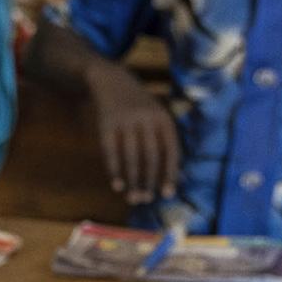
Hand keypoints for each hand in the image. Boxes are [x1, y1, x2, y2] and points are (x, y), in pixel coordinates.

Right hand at [86, 62, 179, 204]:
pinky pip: (111, 152)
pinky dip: (114, 171)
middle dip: (149, 181)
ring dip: (133, 180)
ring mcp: (125, 121)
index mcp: (163, 119)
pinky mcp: (106, 125)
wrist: (112, 81)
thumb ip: (164, 142)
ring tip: (133, 198)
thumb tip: (175, 178)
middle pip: (151, 156)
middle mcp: (146, 119)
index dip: (170, 173)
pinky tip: (117, 186)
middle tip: (147, 200)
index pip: (171, 150)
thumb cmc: (140, 107)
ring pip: (131, 156)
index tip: (167, 194)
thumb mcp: (156, 116)